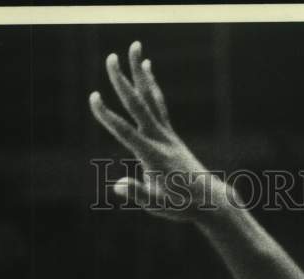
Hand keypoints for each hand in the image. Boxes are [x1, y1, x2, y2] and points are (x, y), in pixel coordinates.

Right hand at [89, 41, 226, 222]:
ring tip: (134, 46)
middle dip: (124, 82)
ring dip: (141, 72)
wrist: (209, 201)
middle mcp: (161, 140)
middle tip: (111, 57)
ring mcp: (167, 135)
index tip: (93, 97)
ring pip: (151, 98)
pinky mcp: (171, 134)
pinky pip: (158, 104)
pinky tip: (147, 67)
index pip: (126, 132)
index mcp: (153, 157)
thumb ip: (138, 193)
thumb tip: (118, 187)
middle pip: (139, 106)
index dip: (108, 116)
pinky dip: (151, 85)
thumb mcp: (157, 205)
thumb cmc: (181, 207)